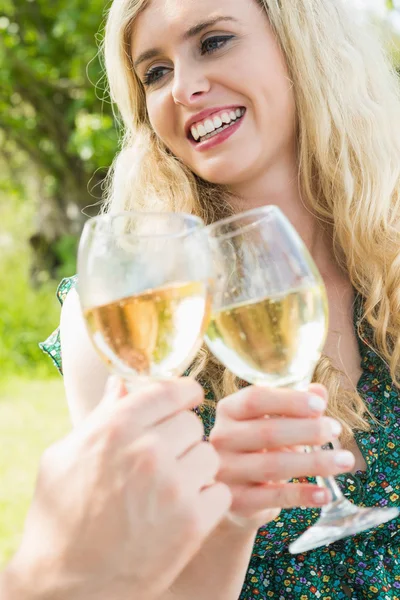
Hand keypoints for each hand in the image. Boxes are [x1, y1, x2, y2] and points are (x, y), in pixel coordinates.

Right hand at [8, 378, 230, 599]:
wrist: (65, 582)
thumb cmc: (61, 514)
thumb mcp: (65, 455)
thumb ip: (101, 415)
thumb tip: (121, 383)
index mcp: (117, 428)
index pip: (172, 390)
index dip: (183, 394)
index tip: (185, 400)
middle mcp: (148, 451)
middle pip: (193, 422)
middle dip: (182, 436)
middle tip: (168, 455)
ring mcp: (173, 487)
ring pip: (209, 455)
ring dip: (196, 467)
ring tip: (173, 485)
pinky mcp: (192, 523)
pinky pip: (220, 491)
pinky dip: (207, 500)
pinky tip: (183, 509)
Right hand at [210, 384, 354, 529]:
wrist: (234, 493)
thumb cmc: (258, 448)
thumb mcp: (274, 421)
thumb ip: (295, 405)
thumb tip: (319, 390)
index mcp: (228, 410)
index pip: (255, 399)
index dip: (289, 400)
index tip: (320, 406)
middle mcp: (221, 438)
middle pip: (267, 431)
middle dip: (307, 430)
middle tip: (335, 430)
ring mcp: (226, 471)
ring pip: (273, 465)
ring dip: (314, 462)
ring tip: (345, 460)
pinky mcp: (237, 501)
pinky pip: (274, 497)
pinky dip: (303, 495)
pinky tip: (325, 493)